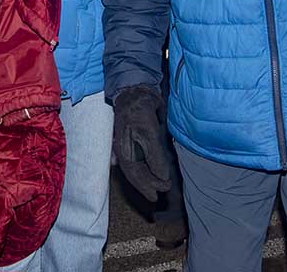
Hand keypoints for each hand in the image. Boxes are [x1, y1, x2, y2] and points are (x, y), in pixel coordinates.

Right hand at [113, 84, 173, 201]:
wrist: (135, 93)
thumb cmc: (140, 113)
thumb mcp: (149, 134)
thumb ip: (155, 156)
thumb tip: (161, 177)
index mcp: (124, 152)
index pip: (135, 175)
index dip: (146, 187)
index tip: (159, 194)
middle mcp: (124, 151)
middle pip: (135, 173)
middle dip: (148, 184)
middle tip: (161, 192)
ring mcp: (128, 145)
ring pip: (136, 167)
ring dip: (147, 177)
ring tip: (158, 184)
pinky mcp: (134, 139)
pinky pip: (137, 159)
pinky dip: (144, 168)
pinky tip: (147, 171)